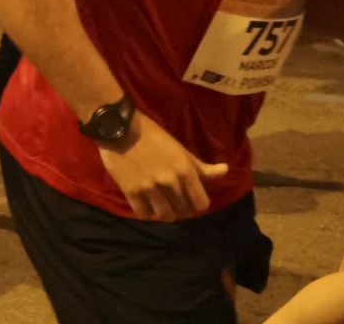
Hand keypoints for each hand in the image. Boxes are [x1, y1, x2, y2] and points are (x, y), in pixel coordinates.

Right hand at [97, 111, 228, 221]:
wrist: (118, 127)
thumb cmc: (152, 135)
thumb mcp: (179, 149)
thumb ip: (201, 166)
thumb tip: (225, 170)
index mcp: (185, 171)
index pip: (201, 204)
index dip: (197, 204)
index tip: (189, 199)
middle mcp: (170, 182)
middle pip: (183, 212)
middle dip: (180, 209)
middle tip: (174, 202)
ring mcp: (150, 188)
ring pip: (164, 216)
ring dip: (164, 213)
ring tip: (160, 205)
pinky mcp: (131, 191)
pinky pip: (144, 214)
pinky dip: (146, 212)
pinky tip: (145, 204)